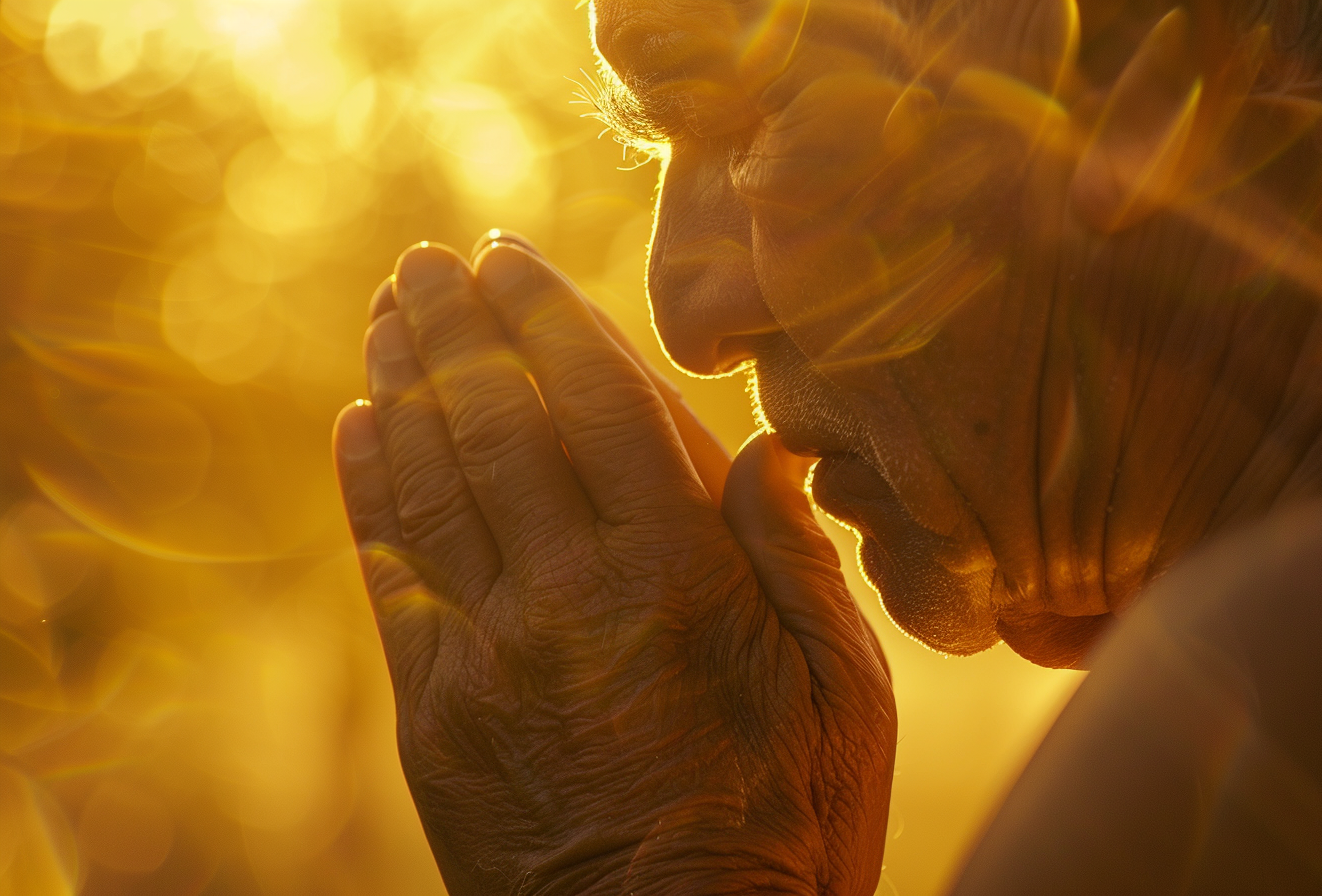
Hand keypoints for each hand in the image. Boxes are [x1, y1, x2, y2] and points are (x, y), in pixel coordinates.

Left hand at [333, 238, 895, 895]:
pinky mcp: (434, 713)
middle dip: (456, 325)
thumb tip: (765, 450)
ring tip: (386, 314)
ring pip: (432, 481)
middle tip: (427, 260)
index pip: (599, 405)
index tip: (510, 253)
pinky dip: (371, 488)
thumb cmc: (784, 832)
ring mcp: (490, 653)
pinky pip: (391, 573)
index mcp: (682, 578)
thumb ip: (798, 563)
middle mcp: (574, 595)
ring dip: (402, 382)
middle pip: (498, 422)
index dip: (548, 316)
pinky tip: (360, 425)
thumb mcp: (844, 700)